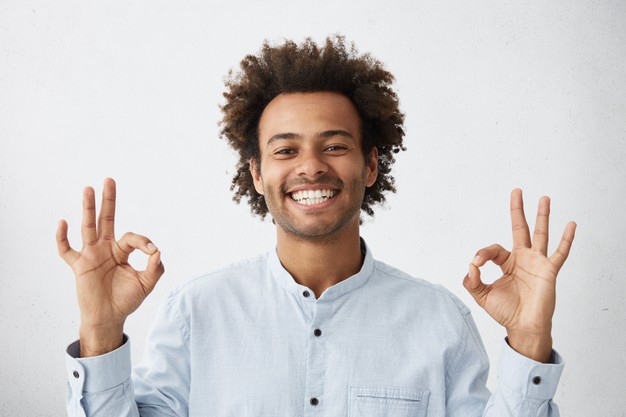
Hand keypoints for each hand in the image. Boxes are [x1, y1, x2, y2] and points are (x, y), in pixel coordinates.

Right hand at [56, 178, 163, 356]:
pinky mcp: (79, 266)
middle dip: (108, 201)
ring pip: (88, 228)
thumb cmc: (126, 300)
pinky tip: (63, 222)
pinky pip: (67, 250)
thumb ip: (155, 268)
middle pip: (106, 220)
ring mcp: (91, 255)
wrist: (109, 318)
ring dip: (88, 209)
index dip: (143, 241)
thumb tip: (157, 251)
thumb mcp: (146, 283)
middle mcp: (105, 249)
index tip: (151, 250)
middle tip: (109, 180)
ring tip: (88, 189)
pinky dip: (62, 238)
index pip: (132, 238)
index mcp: (121, 251)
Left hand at [463, 189, 575, 361]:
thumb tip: (470, 266)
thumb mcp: (481, 295)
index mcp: (507, 263)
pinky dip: (566, 239)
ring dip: (542, 216)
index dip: (482, 254)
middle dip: (517, 210)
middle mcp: (522, 259)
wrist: (523, 328)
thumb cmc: (506, 312)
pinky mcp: (549, 271)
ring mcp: (537, 263)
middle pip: (520, 229)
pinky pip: (560, 253)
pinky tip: (571, 224)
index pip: (493, 249)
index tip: (475, 264)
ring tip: (544, 198)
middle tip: (516, 191)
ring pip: (540, 234)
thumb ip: (471, 280)